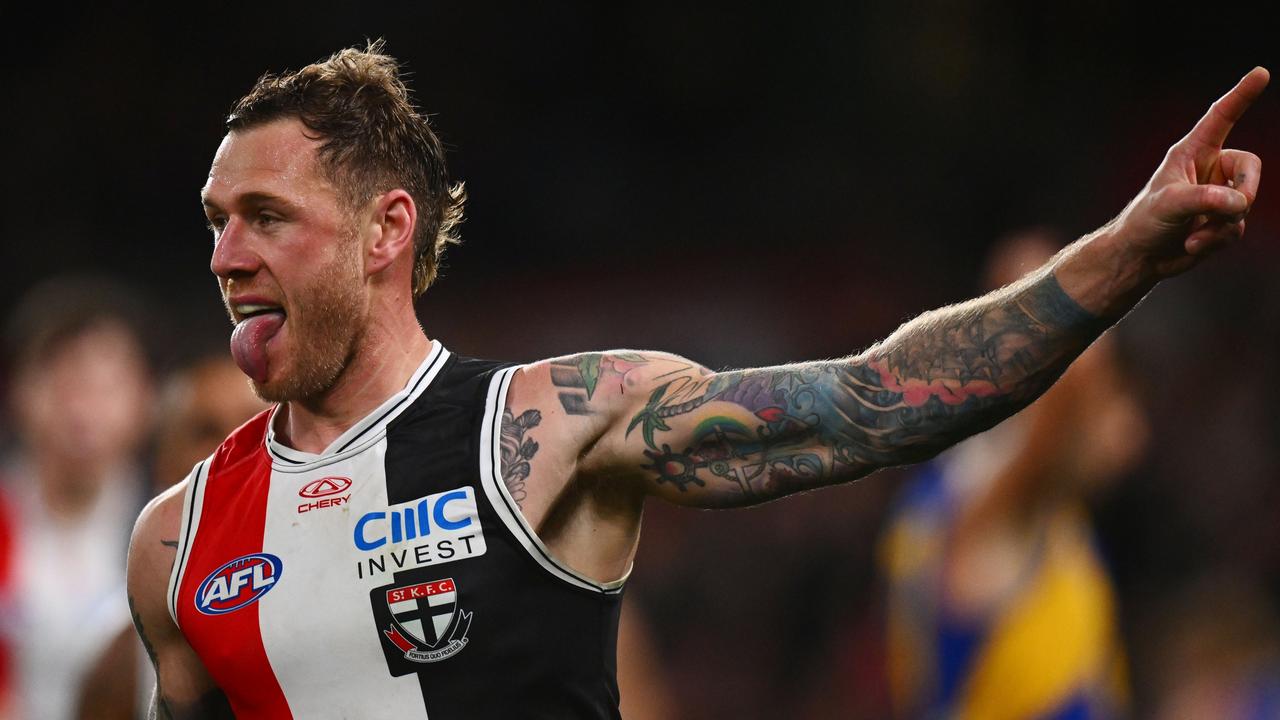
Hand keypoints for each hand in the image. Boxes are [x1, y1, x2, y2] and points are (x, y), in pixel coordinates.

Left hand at [1111, 67, 1267, 278]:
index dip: (1241, 96)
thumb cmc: (1144, 222)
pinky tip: (1192, 245)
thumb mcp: (1169, 204)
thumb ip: (1204, 199)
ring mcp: (1219, 196)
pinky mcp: (1223, 220)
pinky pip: (1237, 227)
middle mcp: (1210, 170)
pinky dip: (1217, 239)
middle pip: (1250, 168)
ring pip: (1245, 203)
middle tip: (1230, 209)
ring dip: (1222, 224)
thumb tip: (1238, 202)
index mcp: (1192, 152)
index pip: (1221, 118)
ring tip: (1192, 235)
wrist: (1140, 257)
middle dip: (1245, 192)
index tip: (1260, 72)